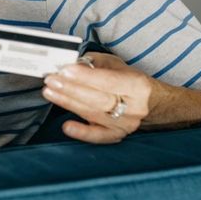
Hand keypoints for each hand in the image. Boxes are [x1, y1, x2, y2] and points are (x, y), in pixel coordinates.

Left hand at [41, 52, 166, 143]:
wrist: (151, 104)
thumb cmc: (129, 82)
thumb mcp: (116, 65)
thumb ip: (95, 63)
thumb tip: (72, 64)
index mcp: (136, 85)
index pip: (108, 81)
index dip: (85, 76)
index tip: (65, 70)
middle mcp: (133, 107)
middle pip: (98, 99)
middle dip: (71, 89)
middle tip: (51, 81)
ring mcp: (125, 124)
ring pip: (93, 114)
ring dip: (68, 103)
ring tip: (50, 92)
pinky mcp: (117, 135)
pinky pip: (98, 136)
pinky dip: (82, 132)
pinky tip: (67, 126)